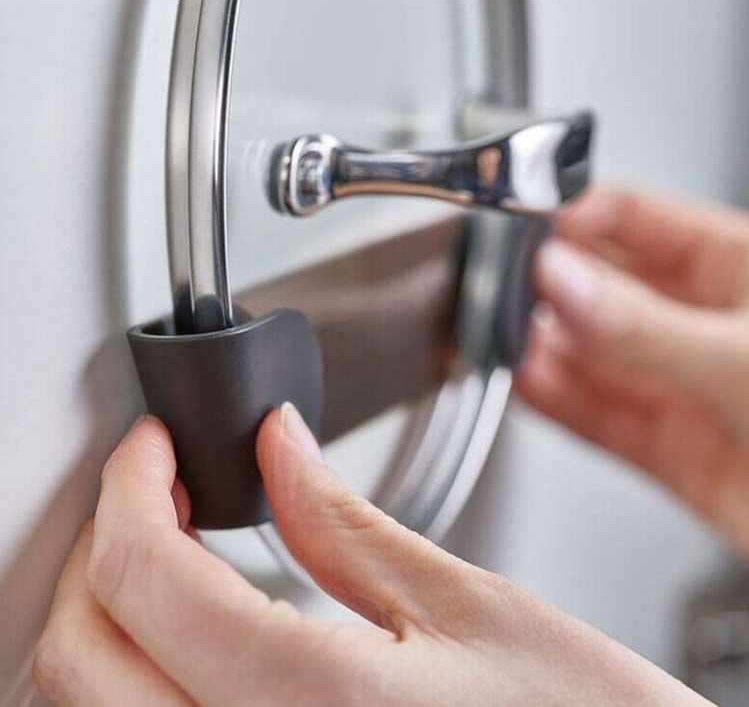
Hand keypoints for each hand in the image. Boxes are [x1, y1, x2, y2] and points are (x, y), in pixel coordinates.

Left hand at [35, 411, 707, 705]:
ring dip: (103, 615)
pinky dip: (132, 677)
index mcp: (314, 703)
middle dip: (100, 549)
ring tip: (161, 547)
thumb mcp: (471, 608)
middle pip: (78, 658)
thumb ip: (346, 523)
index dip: (129, 487)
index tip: (151, 447)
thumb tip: (278, 444)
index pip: (144, 576)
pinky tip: (187, 633)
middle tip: (149, 488)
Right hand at [517, 187, 748, 555]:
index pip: (634, 218)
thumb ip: (645, 327)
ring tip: (502, 342)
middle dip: (548, 288)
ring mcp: (684, 386)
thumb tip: (562, 285)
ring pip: (593, 357)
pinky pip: (599, 420)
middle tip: (502, 291)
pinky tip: (524, 387)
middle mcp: (704, 324)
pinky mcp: (672, 450)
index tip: (526, 227)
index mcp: (738, 268)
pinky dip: (556, 406)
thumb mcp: (745, 360)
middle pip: (602, 288)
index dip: (574, 216)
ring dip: (543, 350)